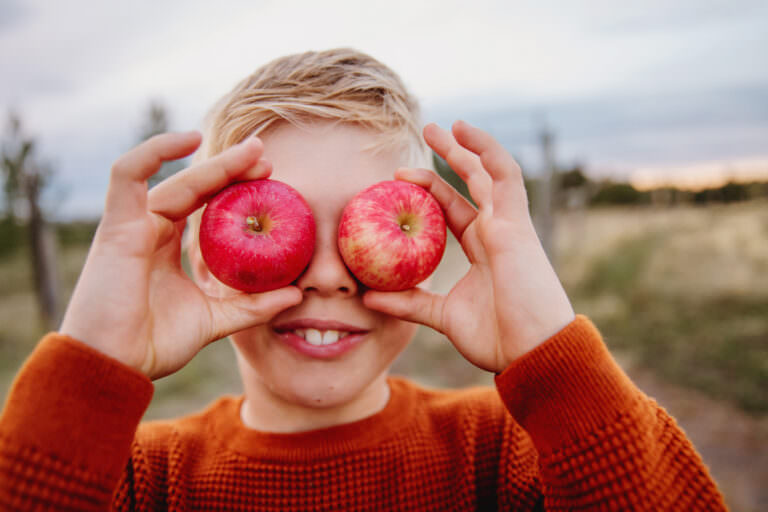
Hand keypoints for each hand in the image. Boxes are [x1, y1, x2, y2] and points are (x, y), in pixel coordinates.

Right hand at [59, 132, 301, 379]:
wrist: (114, 368)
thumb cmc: (153, 344)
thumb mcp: (214, 321)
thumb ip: (251, 306)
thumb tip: (297, 295)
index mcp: (168, 247)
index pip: (205, 206)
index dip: (236, 189)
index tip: (273, 182)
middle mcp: (150, 230)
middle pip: (196, 187)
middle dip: (233, 169)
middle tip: (268, 158)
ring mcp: (132, 225)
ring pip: (176, 180)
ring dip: (216, 164)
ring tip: (253, 153)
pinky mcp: (117, 225)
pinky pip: (129, 173)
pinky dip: (155, 150)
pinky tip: (191, 139)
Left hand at [364, 121, 573, 372]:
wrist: (533, 352)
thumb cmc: (497, 338)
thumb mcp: (444, 317)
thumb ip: (410, 303)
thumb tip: (367, 299)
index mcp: (484, 249)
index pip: (453, 210)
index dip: (429, 192)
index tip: (396, 182)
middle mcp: (498, 232)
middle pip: (472, 184)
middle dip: (451, 156)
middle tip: (426, 133)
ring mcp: (509, 225)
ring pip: (488, 173)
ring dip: (467, 147)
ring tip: (443, 125)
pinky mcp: (516, 224)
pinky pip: (503, 176)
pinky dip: (486, 150)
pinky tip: (465, 132)